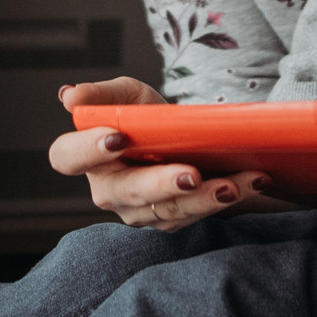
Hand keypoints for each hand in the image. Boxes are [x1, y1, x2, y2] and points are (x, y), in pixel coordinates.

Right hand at [48, 78, 270, 231]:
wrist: (183, 140)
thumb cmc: (146, 117)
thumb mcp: (128, 95)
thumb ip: (101, 94)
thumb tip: (68, 95)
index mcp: (87, 156)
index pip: (68, 157)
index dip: (87, 150)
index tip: (118, 137)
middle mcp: (109, 190)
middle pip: (128, 192)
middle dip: (162, 184)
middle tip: (192, 174)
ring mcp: (139, 212)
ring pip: (168, 211)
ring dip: (204, 198)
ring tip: (233, 184)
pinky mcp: (169, 222)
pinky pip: (195, 216)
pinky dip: (224, 199)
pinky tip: (249, 182)